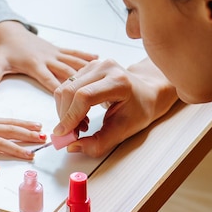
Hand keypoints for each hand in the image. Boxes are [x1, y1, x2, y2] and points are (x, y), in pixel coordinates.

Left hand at [0, 21, 97, 92]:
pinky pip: (73, 52)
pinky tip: (98, 58)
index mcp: (35, 65)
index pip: (50, 82)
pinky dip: (85, 55)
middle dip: (80, 87)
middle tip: (93, 100)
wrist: (9, 31)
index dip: (62, 94)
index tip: (74, 104)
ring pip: (74, 62)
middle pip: (67, 74)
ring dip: (88, 70)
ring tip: (104, 78)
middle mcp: (48, 58)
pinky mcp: (57, 49)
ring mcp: (54, 53)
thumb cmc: (4, 50)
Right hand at [53, 58, 177, 156]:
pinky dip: (67, 104)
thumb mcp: (124, 131)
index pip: (85, 96)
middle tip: (72, 134)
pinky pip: (66, 86)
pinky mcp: (86, 68)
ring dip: (65, 111)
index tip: (64, 134)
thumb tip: (73, 147)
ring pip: (64, 88)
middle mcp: (105, 68)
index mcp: (119, 81)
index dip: (71, 116)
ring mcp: (94, 65)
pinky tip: (80, 114)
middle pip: (70, 91)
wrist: (147, 92)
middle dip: (66, 117)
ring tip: (80, 125)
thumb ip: (99, 143)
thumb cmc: (140, 109)